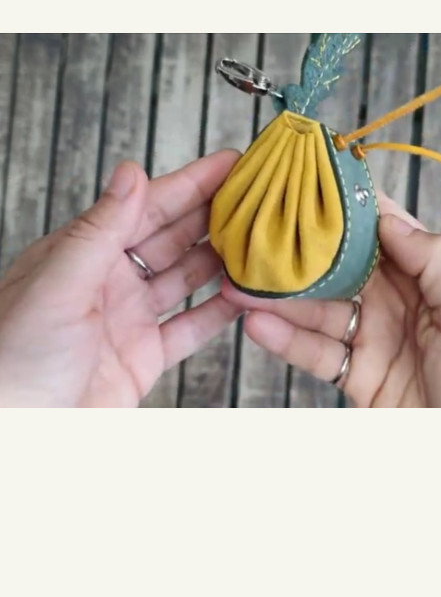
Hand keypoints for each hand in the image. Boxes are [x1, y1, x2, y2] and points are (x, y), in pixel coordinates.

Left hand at [0, 151, 241, 406]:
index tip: (230, 163)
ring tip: (260, 242)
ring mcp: (129, 317)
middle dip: (216, 214)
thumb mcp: (56, 285)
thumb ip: (100, 229)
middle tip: (258, 196)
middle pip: (174, 237)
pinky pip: (191, 328)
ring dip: (223, 260)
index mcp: (85, 252)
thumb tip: (131, 172)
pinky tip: (244, 295)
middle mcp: (110, 280)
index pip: (147, 206)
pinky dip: (219, 312)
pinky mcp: (144, 356)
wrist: (15, 434)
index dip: (192, 183)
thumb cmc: (13, 359)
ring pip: (187, 278)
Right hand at [222, 195, 440, 407]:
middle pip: (341, 267)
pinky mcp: (360, 379)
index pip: (385, 229)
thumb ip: (437, 259)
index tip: (305, 184)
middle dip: (299, 251)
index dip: (347, 206)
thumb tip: (387, 219)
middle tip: (255, 235)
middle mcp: (403, 303)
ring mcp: (378, 341)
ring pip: (320, 309)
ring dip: (280, 297)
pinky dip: (285, 340)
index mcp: (435, 277)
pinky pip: (316, 353)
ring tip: (239, 282)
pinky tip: (257, 325)